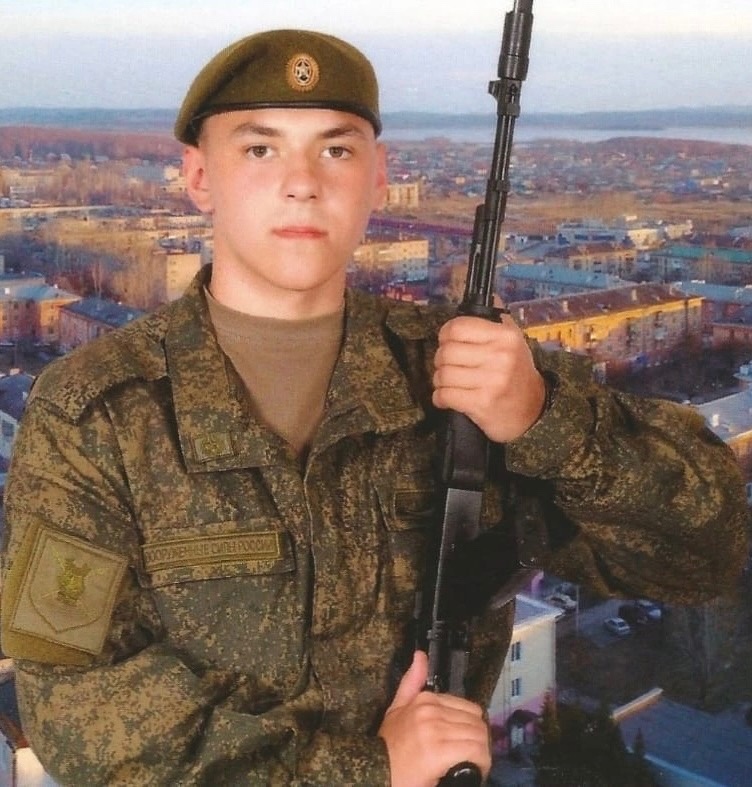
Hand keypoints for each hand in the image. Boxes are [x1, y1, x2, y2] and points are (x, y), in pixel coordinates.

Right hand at [378, 651, 490, 786]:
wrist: (375, 770)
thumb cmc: (389, 745)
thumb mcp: (396, 709)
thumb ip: (410, 682)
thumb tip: (420, 654)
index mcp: (425, 699)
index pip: (469, 709)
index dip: (471, 729)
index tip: (465, 744)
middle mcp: (431, 710)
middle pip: (477, 723)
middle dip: (478, 742)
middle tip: (471, 758)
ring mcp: (435, 729)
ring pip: (478, 737)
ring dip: (481, 754)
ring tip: (472, 765)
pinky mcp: (439, 750)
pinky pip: (475, 752)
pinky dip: (480, 763)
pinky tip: (472, 771)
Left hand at [432, 314, 545, 442]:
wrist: (532, 410)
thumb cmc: (517, 372)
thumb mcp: (514, 340)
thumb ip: (498, 318)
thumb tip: (488, 294)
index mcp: (505, 337)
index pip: (457, 327)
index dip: (446, 334)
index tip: (448, 342)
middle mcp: (500, 357)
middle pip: (446, 352)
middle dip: (440, 360)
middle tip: (448, 365)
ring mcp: (491, 381)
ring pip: (443, 374)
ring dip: (440, 380)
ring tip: (449, 382)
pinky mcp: (482, 404)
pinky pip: (444, 395)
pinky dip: (439, 398)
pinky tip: (446, 398)